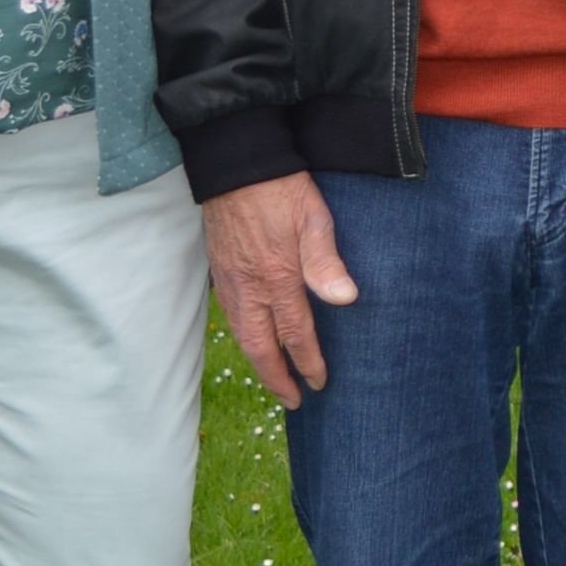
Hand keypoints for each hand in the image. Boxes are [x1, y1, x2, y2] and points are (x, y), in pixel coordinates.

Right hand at [201, 174, 354, 408]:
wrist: (237, 164)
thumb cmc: (282, 188)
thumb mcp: (314, 218)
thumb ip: (326, 262)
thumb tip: (346, 300)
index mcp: (277, 277)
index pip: (295, 333)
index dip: (308, 362)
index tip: (319, 384)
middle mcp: (249, 286)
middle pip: (260, 346)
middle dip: (276, 378)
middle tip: (292, 401)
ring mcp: (230, 280)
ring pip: (241, 333)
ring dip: (258, 360)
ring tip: (272, 379)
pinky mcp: (219, 269)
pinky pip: (229, 314)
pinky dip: (242, 336)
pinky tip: (251, 338)